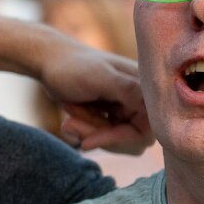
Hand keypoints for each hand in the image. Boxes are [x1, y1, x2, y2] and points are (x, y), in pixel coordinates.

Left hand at [38, 43, 152, 153]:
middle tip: (70, 124)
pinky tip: (70, 119)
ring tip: (68, 119)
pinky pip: (104, 135)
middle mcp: (140, 98)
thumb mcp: (98, 78)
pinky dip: (85, 129)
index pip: (147, 128)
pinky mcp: (113, 115)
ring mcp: (127, 108)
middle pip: (130, 139)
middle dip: (99, 134)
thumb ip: (127, 89)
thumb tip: (152, 103)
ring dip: (89, 131)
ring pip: (115, 139)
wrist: (51, 63)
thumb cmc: (73, 67)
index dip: (120, 138)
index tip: (89, 140)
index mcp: (144, 86)